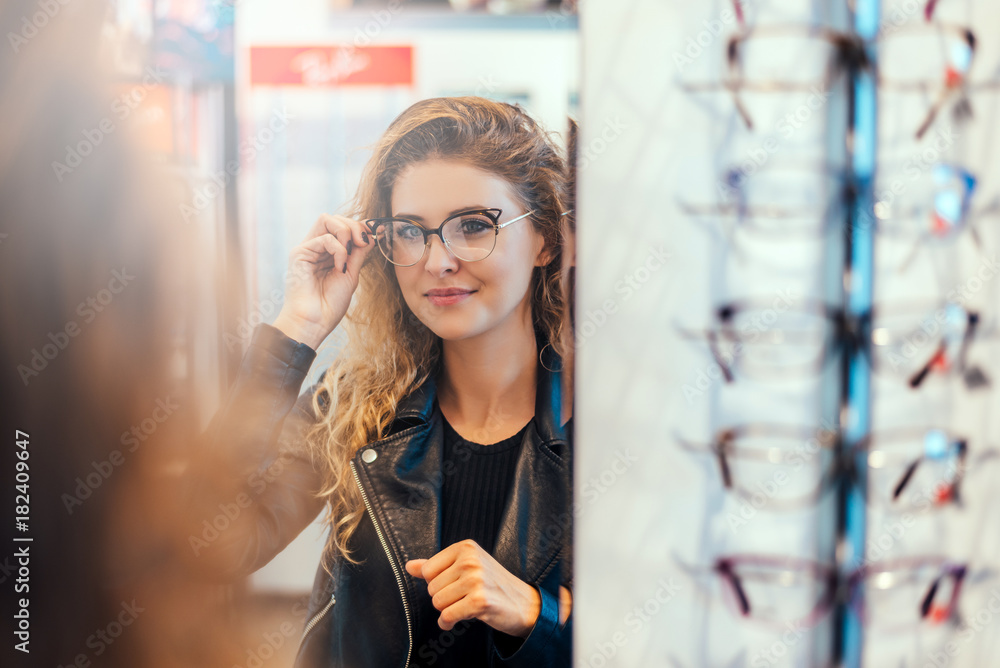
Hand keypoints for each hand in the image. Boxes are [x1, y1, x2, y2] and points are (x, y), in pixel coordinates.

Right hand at [273, 214, 374, 348]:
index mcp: (327, 252)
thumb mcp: (351, 274)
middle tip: (363, 243)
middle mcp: (316, 247)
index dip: (360, 226)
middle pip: (334, 218)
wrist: (315, 322)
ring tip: (351, 251)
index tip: (378, 232)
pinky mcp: (299, 253)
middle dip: (354, 226)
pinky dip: (338, 250)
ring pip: (327, 220)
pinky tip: (339, 267)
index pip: (342, 226)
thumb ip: (359, 253)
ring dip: (346, 232)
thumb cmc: (331, 303)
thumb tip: (373, 233)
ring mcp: (307, 249)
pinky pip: (324, 238)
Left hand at [405, 539, 540, 637]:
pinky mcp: (479, 601)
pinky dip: (448, 622)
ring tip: (464, 606)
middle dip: (443, 598)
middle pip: (432, 588)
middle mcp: (470, 560)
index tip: (454, 585)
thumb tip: (409, 566)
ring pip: (438, 602)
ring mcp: (475, 580)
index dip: (437, 582)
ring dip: (447, 610)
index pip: (428, 569)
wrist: (524, 603)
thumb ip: (436, 566)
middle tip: (463, 597)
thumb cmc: (493, 584)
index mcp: (466, 547)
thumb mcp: (467, 567)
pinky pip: (447, 615)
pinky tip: (459, 619)